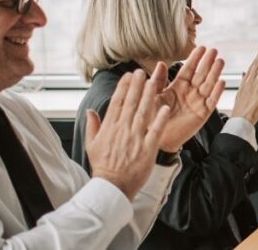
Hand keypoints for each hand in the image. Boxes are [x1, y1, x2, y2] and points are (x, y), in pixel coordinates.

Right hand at [85, 70, 171, 198]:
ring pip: (143, 113)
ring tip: (154, 82)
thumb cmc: (103, 166)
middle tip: (141, 71)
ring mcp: (135, 139)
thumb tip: (91, 111)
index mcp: (110, 128)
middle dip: (136, 86)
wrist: (112, 186)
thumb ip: (92, 126)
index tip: (128, 76)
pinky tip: (165, 108)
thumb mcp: (92, 145)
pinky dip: (160, 119)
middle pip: (131, 104)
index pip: (117, 103)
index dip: (123, 88)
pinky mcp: (147, 149)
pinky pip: (155, 131)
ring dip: (149, 96)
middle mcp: (122, 130)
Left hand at [155, 47, 225, 152]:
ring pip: (208, 85)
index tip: (201, 47)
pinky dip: (217, 92)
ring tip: (220, 61)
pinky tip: (222, 82)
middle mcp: (189, 93)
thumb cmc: (153, 118)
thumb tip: (161, 63)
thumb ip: (158, 81)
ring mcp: (197, 103)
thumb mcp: (153, 96)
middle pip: (201, 75)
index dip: (195, 59)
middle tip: (214, 50)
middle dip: (207, 62)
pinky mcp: (203, 114)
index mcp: (177, 87)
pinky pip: (212, 101)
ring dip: (214, 73)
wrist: (157, 139)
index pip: (188, 70)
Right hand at [232, 42, 257, 123]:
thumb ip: (244, 85)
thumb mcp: (241, 95)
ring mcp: (255, 84)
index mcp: (245, 82)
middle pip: (256, 64)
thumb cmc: (241, 110)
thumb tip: (244, 77)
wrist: (240, 119)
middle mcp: (249, 81)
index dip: (257, 58)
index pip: (252, 67)